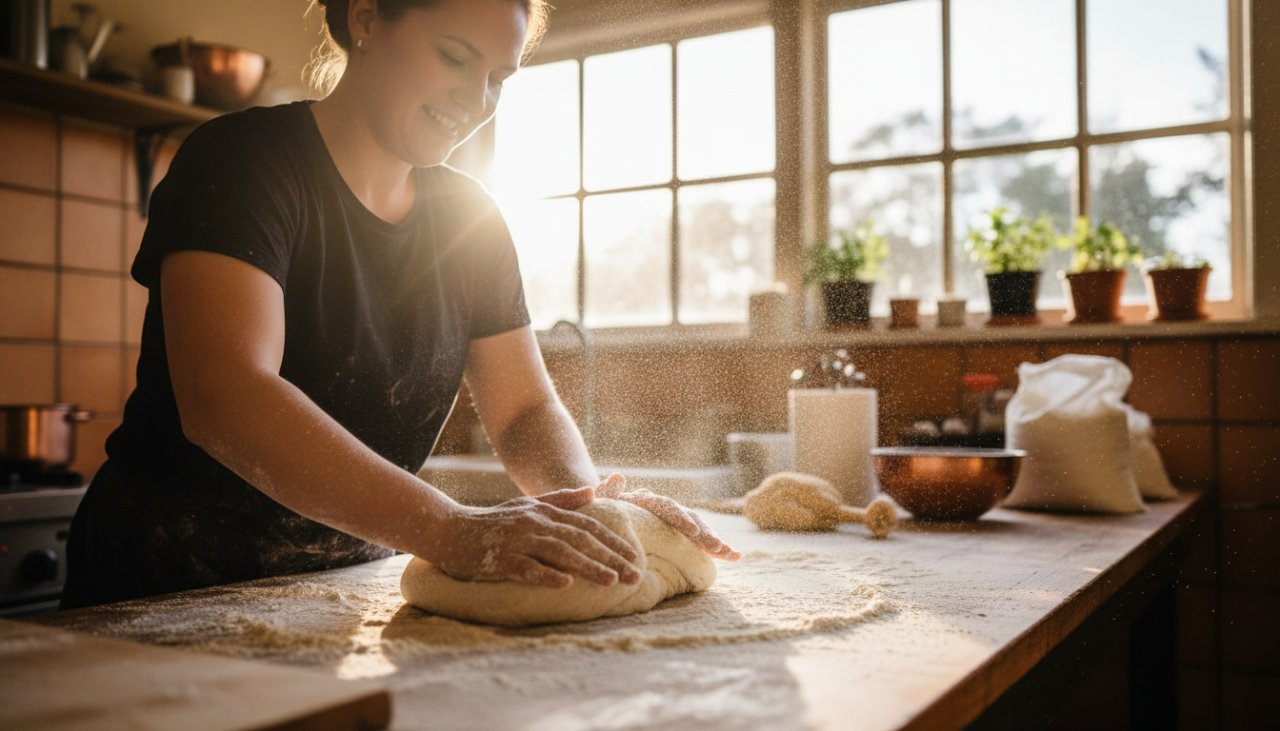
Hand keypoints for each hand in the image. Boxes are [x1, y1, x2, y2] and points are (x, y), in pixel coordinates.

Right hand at [426, 486, 642, 588]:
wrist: (448, 529)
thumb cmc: (492, 521)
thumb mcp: (528, 505)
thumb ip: (561, 499)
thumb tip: (593, 492)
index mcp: (544, 512)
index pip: (586, 526)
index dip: (612, 541)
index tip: (634, 556)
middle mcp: (535, 523)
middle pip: (579, 539)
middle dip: (610, 557)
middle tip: (635, 575)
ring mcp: (517, 540)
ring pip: (559, 553)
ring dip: (588, 567)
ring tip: (612, 581)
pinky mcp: (500, 559)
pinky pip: (526, 568)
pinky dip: (546, 575)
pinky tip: (566, 585)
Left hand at [596, 473, 741, 560]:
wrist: (607, 512)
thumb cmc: (599, 513)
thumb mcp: (599, 504)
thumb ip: (607, 494)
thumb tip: (617, 476)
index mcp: (646, 501)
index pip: (666, 507)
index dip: (679, 517)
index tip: (690, 529)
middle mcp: (664, 508)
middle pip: (688, 518)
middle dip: (704, 533)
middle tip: (717, 548)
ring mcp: (674, 520)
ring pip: (699, 528)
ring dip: (714, 541)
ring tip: (730, 554)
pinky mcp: (680, 534)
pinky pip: (700, 541)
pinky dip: (717, 548)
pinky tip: (735, 556)